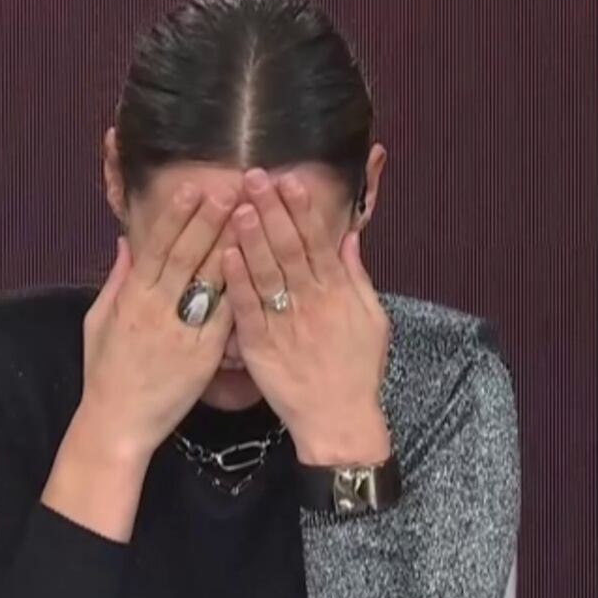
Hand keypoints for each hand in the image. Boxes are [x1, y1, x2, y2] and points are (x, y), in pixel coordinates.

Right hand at [80, 185, 236, 461]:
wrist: (119, 421)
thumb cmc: (107, 371)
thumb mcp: (100, 320)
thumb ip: (117, 279)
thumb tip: (127, 241)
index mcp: (131, 297)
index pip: (157, 247)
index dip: (176, 217)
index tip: (193, 189)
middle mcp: (156, 309)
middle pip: (186, 256)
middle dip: (208, 221)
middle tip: (231, 189)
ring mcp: (181, 331)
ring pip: (209, 281)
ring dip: (231, 246)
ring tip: (250, 217)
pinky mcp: (203, 354)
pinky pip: (225, 317)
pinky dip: (239, 291)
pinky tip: (256, 268)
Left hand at [221, 168, 390, 466]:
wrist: (339, 419)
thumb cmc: (359, 371)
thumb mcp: (374, 320)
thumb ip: (358, 278)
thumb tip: (349, 238)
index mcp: (338, 293)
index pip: (317, 241)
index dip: (302, 210)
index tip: (289, 180)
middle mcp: (311, 302)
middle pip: (288, 248)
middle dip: (270, 210)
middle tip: (253, 177)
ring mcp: (284, 323)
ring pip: (264, 272)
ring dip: (249, 236)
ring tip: (234, 203)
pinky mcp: (260, 346)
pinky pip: (246, 308)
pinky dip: (235, 280)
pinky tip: (223, 253)